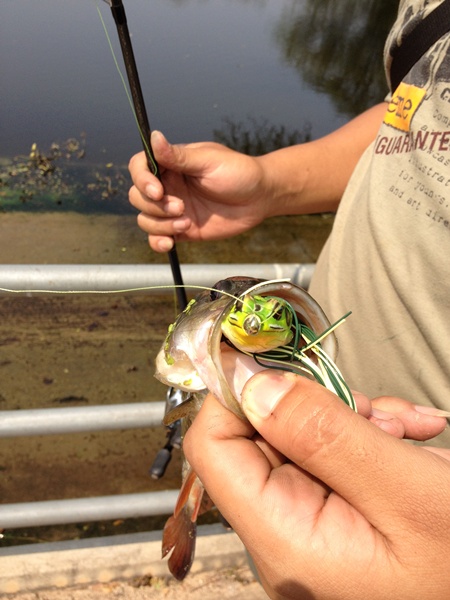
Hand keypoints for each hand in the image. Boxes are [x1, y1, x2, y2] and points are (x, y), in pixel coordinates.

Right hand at [128, 131, 268, 251]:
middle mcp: (168, 186)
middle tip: (180, 207)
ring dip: (160, 224)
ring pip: (145, 219)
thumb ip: (179, 156)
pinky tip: (170, 243)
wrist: (260, 198)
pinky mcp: (181, 230)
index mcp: (171, 164)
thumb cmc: (239, 173)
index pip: (139, 167)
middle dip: (154, 206)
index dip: (142, 180)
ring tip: (186, 223)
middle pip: (138, 196)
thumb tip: (154, 136)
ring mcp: (173, 209)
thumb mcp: (209, 161)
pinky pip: (157, 237)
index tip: (157, 191)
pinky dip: (158, 242)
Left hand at [184, 372, 449, 598]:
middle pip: (262, 434)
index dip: (236, 391)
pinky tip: (411, 437)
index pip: (214, 447)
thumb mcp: (408, 493)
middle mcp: (287, 533)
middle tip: (374, 409)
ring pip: (302, 436)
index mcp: (286, 539)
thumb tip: (255, 384)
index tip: (278, 356)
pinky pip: (332, 454)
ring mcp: (312, 524)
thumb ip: (327, 436)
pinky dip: (369, 432)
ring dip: (354, 416)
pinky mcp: (338, 513)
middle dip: (317, 403)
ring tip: (406, 430)